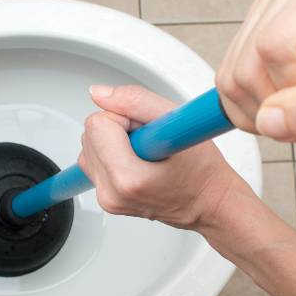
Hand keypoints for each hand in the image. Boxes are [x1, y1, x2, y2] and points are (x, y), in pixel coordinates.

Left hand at [78, 85, 251, 229]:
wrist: (207, 202)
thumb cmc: (201, 170)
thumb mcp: (178, 122)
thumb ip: (134, 101)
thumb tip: (99, 93)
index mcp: (127, 178)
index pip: (98, 123)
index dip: (124, 117)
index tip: (147, 130)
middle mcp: (111, 193)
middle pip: (90, 134)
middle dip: (118, 129)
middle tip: (149, 141)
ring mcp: (107, 199)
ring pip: (88, 147)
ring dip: (113, 142)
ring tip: (145, 152)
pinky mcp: (105, 199)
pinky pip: (94, 162)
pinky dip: (112, 155)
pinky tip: (136, 161)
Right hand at [216, 0, 295, 144]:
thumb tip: (270, 118)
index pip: (278, 44)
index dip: (294, 88)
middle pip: (249, 58)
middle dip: (275, 103)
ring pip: (233, 70)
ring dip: (261, 107)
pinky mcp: (260, 12)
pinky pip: (229, 71)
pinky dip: (250, 101)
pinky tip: (286, 101)